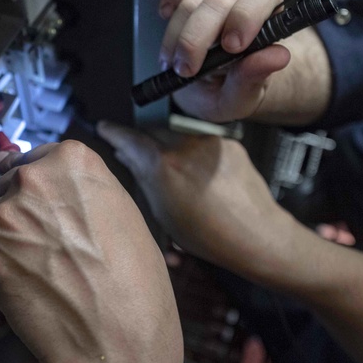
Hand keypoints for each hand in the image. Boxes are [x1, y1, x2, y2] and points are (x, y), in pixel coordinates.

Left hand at [0, 140, 182, 362]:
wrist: (116, 343)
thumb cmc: (135, 286)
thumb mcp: (124, 216)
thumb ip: (80, 192)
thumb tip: (45, 182)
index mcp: (74, 161)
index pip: (41, 156)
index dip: (44, 184)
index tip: (50, 203)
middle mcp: (33, 179)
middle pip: (11, 183)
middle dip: (24, 210)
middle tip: (53, 246)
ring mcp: (5, 216)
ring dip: (9, 237)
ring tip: (46, 271)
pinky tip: (31, 286)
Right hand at [98, 121, 296, 282]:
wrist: (256, 234)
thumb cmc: (210, 234)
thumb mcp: (162, 213)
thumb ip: (142, 178)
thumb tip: (127, 155)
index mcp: (163, 164)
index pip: (129, 137)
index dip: (114, 132)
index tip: (106, 128)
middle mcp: (185, 145)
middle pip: (153, 132)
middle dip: (144, 142)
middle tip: (137, 157)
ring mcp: (210, 142)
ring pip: (178, 137)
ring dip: (171, 149)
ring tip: (177, 179)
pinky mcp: (229, 143)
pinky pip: (202, 144)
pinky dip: (195, 155)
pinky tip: (200, 180)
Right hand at [158, 0, 331, 125]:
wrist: (208, 90)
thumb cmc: (228, 90)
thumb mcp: (241, 97)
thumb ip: (255, 77)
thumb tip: (278, 56)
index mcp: (264, 25)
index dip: (245, 16)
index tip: (231, 47)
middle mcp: (239, 7)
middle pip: (218, 2)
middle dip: (196, 39)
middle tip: (189, 69)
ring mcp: (212, 0)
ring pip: (191, 2)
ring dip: (178, 37)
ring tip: (178, 64)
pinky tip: (167, 14)